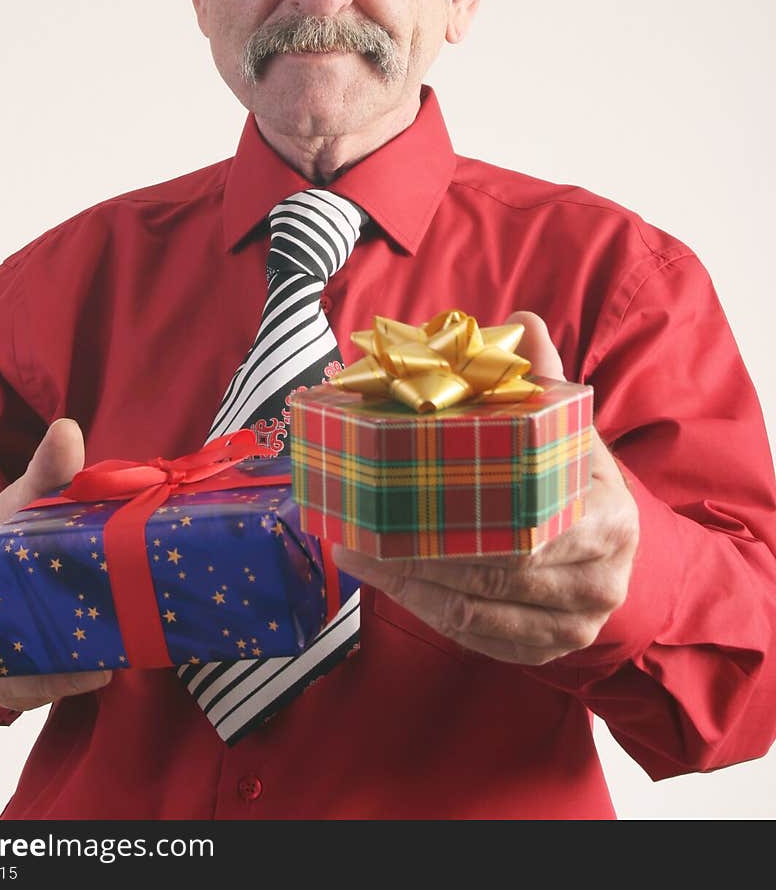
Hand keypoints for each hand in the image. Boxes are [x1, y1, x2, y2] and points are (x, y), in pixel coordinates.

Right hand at [0, 418, 112, 708]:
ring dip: (57, 685)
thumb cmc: (9, 535)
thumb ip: (45, 471)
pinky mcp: (25, 673)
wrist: (10, 565)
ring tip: (101, 672)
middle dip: (31, 679)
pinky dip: (67, 685)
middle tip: (82, 672)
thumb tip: (67, 428)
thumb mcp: (23, 501)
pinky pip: (38, 691)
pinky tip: (104, 672)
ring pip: (20, 689)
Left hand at [331, 311, 639, 665]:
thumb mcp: (569, 428)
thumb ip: (542, 379)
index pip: (531, 533)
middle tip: (359, 532)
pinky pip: (477, 639)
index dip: (462, 525)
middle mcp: (599, 583)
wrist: (615, 544)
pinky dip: (427, 613)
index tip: (402, 504)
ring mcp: (574, 626)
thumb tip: (520, 322)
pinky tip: (387, 585)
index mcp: (609, 522)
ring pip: (476, 615)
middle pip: (496, 578)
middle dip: (420, 558)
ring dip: (410, 589)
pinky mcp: (545, 651)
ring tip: (358, 554)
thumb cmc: (579, 478)